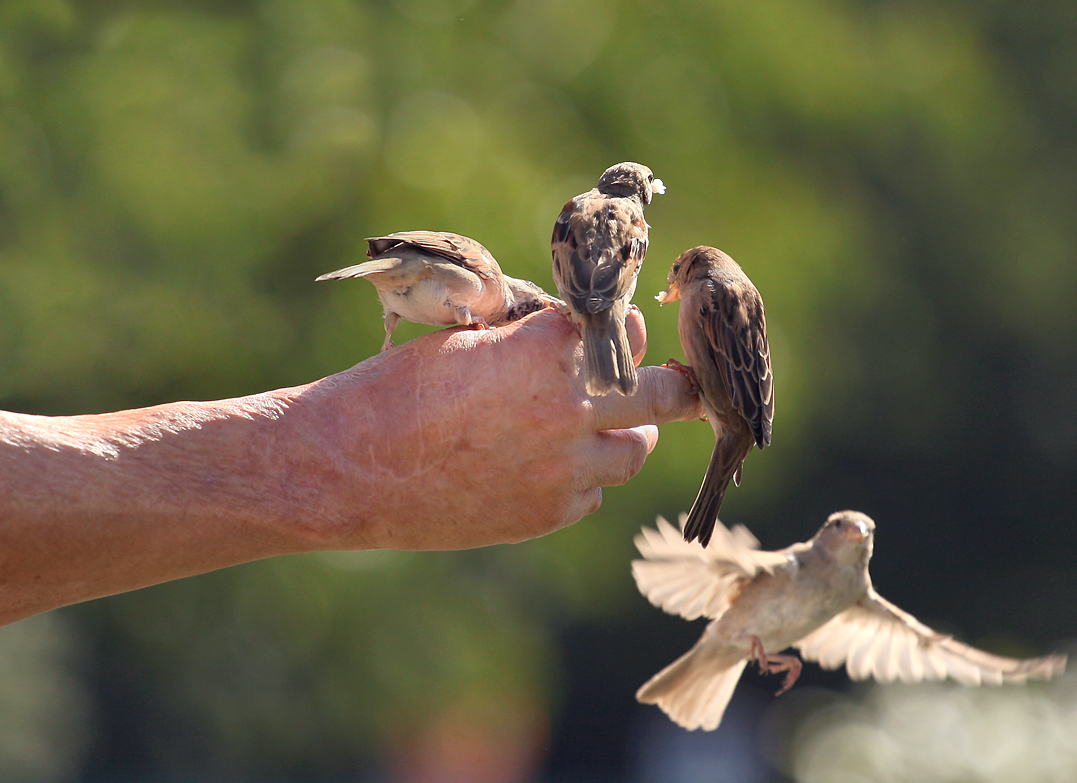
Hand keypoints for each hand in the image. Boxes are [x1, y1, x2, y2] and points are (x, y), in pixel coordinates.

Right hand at [286, 305, 703, 549]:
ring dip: (621, 437)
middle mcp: (572, 408)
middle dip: (670, 388)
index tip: (617, 336)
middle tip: (671, 387)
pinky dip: (578, 480)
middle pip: (666, 397)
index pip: (627, 332)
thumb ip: (534, 342)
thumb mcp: (468, 341)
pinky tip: (542, 468)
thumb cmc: (398, 389)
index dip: (623, 333)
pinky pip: (591, 495)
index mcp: (550, 350)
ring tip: (589, 431)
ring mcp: (565, 468)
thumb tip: (577, 339)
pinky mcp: (547, 513)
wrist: (350, 467)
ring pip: (632, 452)